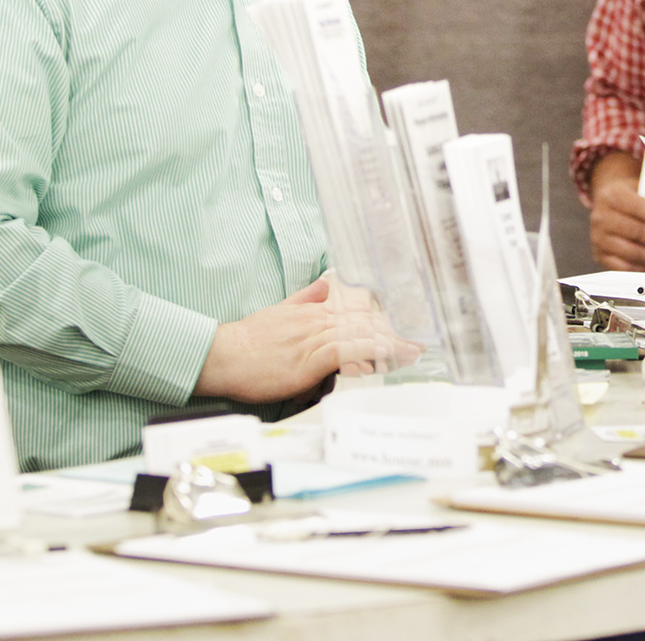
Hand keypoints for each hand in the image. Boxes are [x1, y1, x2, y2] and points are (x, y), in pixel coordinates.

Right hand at [195, 273, 419, 402]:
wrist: (223, 354)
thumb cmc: (248, 339)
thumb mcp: (279, 310)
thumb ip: (304, 299)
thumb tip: (325, 286)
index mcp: (313, 311)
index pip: (356, 311)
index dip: (383, 318)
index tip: (405, 324)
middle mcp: (317, 320)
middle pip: (365, 323)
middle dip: (395, 332)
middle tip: (420, 339)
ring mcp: (313, 338)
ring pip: (359, 335)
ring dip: (390, 343)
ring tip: (413, 350)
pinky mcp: (307, 359)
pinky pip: (343, 352)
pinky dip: (366, 351)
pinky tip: (383, 354)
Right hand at [588, 158, 644, 271]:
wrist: (608, 203)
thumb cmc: (630, 197)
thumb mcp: (641, 189)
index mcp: (612, 196)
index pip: (636, 207)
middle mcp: (602, 218)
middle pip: (636, 232)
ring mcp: (599, 239)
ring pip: (632, 252)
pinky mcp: (601, 256)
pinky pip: (625, 267)